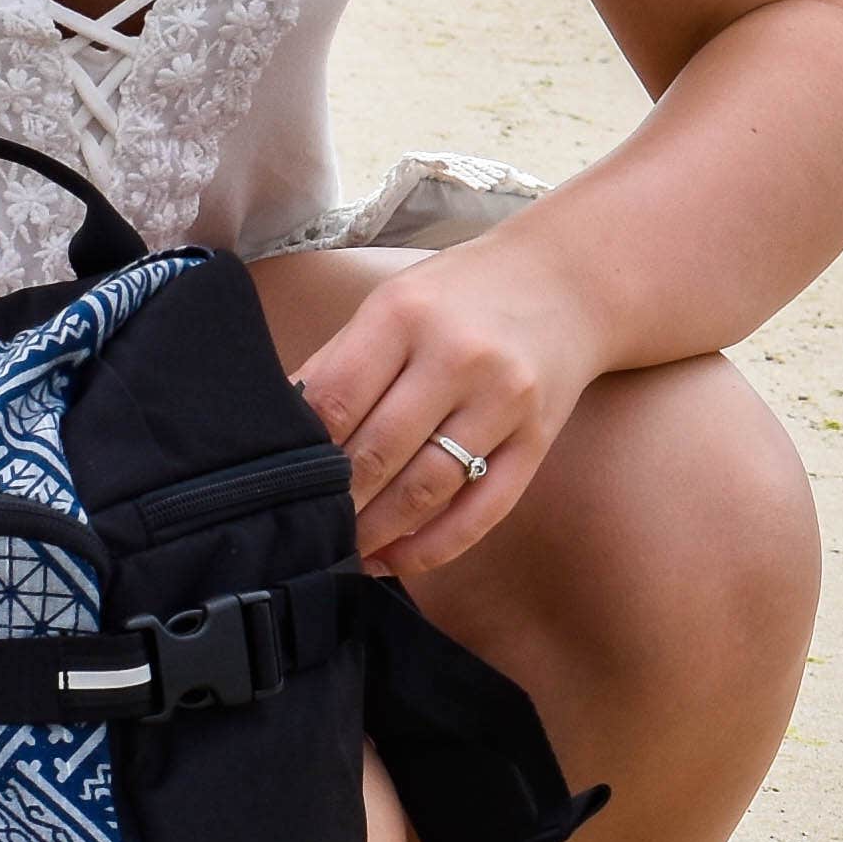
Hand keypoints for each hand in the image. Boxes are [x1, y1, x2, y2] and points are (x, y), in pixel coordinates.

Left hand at [290, 244, 597, 576]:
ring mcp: (502, 402)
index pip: (335, 400)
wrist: (567, 282)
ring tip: (341, 549)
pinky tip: (395, 559)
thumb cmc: (462, 294)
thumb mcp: (393, 302)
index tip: (275, 480)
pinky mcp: (535, 442)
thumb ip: (339, 362)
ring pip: (425, 488)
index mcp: (405, 314)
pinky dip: (432, 547)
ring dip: (375, 532)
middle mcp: (457, 356)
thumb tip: (280, 429)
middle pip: (376, 451)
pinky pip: (480, 512)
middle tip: (303, 528)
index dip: (299, 451)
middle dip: (333, 501)